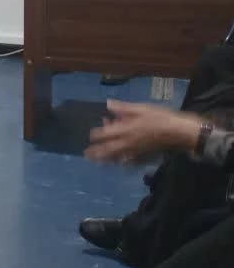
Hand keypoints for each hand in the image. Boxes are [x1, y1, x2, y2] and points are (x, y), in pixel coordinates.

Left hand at [85, 100, 203, 164]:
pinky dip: (123, 162)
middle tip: (86, 155)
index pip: (106, 133)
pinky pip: (131, 160)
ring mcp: (136, 150)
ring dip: (106, 158)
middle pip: (109, 148)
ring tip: (97, 161)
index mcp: (126, 129)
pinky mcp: (145, 154)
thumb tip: (107, 104)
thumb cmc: (161, 117)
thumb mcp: (142, 108)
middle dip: (97, 151)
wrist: (181, 132)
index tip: (90, 136)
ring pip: (118, 156)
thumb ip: (123, 108)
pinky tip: (120, 163)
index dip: (97, 134)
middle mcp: (128, 141)